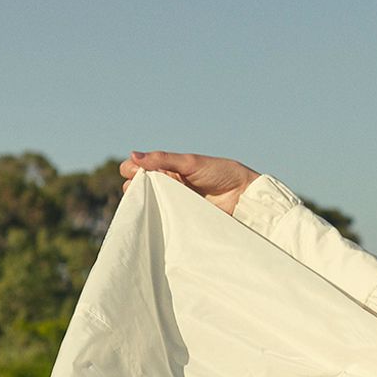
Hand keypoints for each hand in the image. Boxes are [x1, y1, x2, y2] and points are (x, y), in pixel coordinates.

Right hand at [119, 151, 259, 216]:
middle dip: (135, 189)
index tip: (133, 174)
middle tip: (140, 191)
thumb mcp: (190, 163)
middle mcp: (168, 185)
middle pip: (140, 187)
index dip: (132, 170)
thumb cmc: (220, 173)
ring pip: (149, 205)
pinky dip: (156, 219)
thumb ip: (163, 159)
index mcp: (168, 168)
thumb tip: (134, 155)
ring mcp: (173, 202)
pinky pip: (163, 219)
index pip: (139, 168)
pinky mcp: (180, 218)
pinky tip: (152, 220)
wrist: (244, 196)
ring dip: (144, 205)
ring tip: (145, 206)